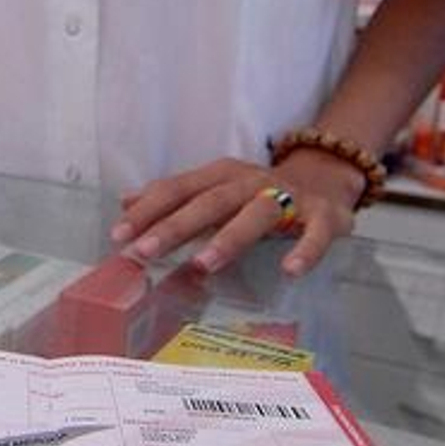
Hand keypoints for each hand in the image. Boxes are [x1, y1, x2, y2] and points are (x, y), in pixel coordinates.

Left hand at [110, 150, 364, 277]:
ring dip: (229, 237)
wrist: (325, 176)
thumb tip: (125, 202)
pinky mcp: (324, 214)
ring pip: (257, 214)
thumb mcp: (214, 187)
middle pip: (210, 202)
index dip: (148, 211)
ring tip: (202, 264)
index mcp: (220, 175)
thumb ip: (174, 197)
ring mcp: (288, 197)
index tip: (118, 235)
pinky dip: (305, 249)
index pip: (177, 189)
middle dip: (175, 226)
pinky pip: (316, 232)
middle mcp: (250, 182)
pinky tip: (290, 270)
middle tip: (144, 251)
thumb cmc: (258, 191)